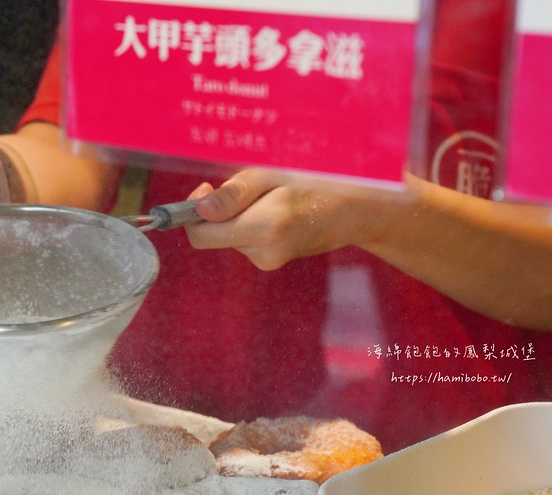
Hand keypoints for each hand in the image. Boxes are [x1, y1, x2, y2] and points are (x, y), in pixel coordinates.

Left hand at [186, 169, 378, 269]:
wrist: (357, 210)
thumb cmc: (319, 182)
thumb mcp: (274, 175)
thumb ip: (233, 194)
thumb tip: (200, 211)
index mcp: (264, 228)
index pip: (201, 236)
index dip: (193, 214)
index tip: (206, 189)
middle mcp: (264, 252)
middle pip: (215, 234)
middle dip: (223, 210)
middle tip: (250, 187)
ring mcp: (269, 261)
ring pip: (231, 235)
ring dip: (240, 214)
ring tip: (272, 197)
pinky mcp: (273, 262)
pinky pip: (246, 239)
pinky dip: (252, 223)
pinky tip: (277, 210)